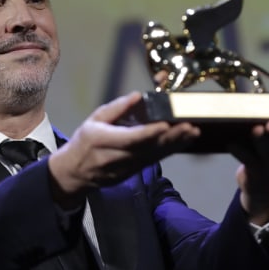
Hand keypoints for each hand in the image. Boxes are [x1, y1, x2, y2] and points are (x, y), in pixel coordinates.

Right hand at [48, 92, 199, 206]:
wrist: (75, 173)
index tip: (166, 124)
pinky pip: (155, 160)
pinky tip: (184, 140)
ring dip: (176, 144)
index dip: (149, 133)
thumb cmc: (84, 143)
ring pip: (156, 155)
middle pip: (148, 148)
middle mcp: (118, 157)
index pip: (130, 138)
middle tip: (190, 127)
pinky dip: (170, 150)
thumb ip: (116, 108)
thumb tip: (137, 96)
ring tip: (193, 132)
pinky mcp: (135, 172)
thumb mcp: (93, 120)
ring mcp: (128, 167)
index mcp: (103, 141)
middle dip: (171, 138)